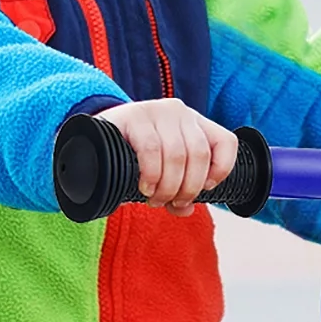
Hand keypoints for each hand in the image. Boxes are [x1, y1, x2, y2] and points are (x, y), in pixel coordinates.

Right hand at [98, 99, 237, 214]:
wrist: (94, 139)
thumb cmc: (134, 157)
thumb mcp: (163, 171)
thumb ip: (179, 189)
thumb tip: (187, 210)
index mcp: (195, 123)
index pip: (226, 142)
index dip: (222, 170)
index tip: (205, 190)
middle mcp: (180, 112)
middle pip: (200, 155)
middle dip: (187, 188)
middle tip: (170, 203)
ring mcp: (157, 111)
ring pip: (178, 155)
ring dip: (168, 187)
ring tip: (154, 200)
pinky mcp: (135, 116)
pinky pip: (152, 149)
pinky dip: (152, 175)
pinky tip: (145, 187)